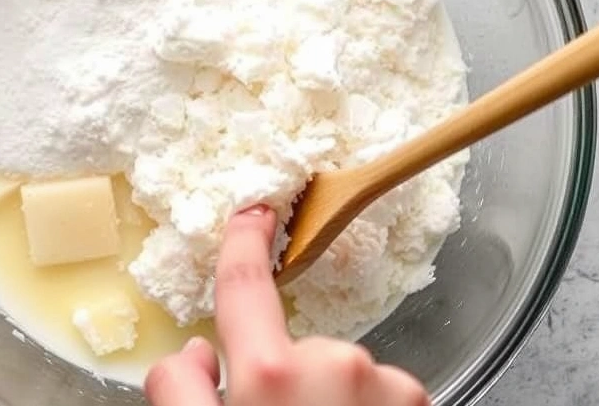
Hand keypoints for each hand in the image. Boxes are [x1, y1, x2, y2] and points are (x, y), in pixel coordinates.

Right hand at [145, 205, 430, 405]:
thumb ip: (180, 390)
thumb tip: (197, 350)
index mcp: (270, 374)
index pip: (246, 287)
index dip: (243, 242)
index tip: (253, 212)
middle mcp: (335, 364)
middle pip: (291, 348)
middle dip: (279, 377)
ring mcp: (386, 385)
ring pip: (337, 373)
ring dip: (324, 402)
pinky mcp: (417, 403)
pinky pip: (376, 393)